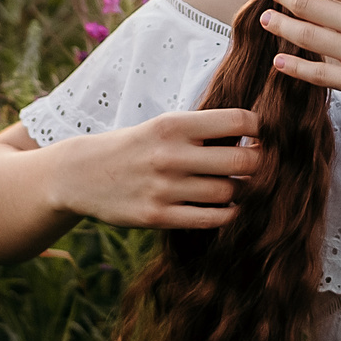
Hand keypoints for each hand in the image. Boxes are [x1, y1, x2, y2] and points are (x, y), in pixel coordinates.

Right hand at [45, 108, 261, 230]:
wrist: (81, 174)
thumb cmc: (134, 147)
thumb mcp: (162, 126)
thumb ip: (202, 130)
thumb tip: (255, 135)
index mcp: (173, 125)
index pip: (238, 121)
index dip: (259, 129)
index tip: (259, 137)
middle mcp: (170, 155)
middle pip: (241, 162)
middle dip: (257, 164)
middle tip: (255, 165)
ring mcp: (164, 188)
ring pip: (228, 192)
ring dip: (240, 191)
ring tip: (235, 186)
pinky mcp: (157, 217)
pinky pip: (211, 219)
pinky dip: (226, 214)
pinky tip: (225, 207)